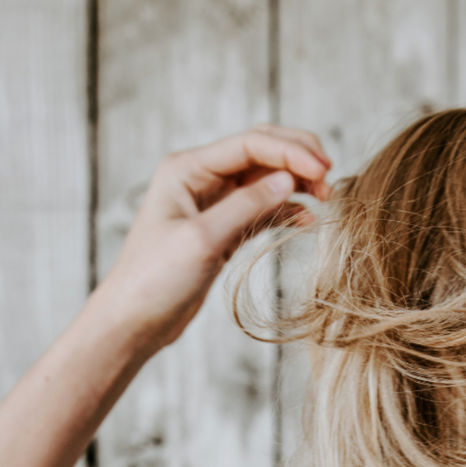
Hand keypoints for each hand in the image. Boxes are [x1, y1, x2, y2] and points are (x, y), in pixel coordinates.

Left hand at [0, 125, 330, 466]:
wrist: (133, 322)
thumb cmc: (155, 280)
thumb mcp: (203, 240)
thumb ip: (246, 206)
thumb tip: (288, 181)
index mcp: (186, 169)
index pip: (249, 144)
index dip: (290, 152)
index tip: (323, 170)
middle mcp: (199, 179)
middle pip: (259, 153)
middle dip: (297, 160)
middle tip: (331, 177)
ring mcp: (211, 205)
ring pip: (263, 182)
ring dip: (295, 186)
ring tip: (326, 200)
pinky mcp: (220, 232)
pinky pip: (259, 211)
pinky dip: (284, 211)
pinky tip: (306, 221)